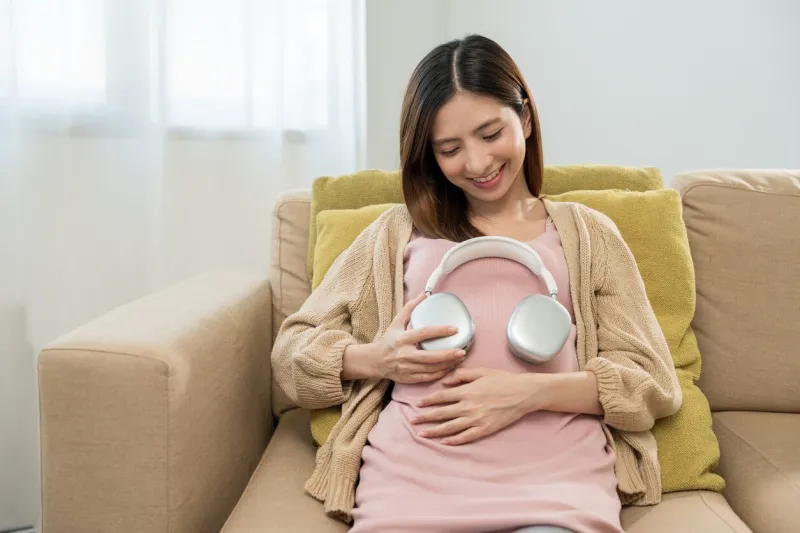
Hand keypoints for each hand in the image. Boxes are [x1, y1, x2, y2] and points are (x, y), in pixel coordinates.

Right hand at [371, 292, 465, 383]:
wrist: (375, 361)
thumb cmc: (388, 340)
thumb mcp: (396, 322)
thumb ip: (410, 308)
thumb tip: (425, 294)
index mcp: (402, 339)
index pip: (424, 333)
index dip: (440, 331)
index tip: (454, 329)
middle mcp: (405, 354)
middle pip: (430, 356)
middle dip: (448, 354)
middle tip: (462, 350)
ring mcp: (407, 368)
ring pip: (431, 369)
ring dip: (448, 364)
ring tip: (460, 358)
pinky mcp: (409, 378)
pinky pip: (428, 378)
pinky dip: (440, 374)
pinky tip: (449, 368)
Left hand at [411, 368, 545, 444]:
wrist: (523, 393)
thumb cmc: (503, 380)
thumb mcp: (481, 371)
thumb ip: (461, 375)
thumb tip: (445, 381)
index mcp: (466, 391)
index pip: (442, 397)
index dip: (428, 401)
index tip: (417, 405)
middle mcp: (468, 406)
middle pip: (442, 413)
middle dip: (425, 418)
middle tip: (412, 422)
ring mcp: (476, 419)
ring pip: (450, 427)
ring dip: (434, 431)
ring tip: (422, 434)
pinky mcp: (485, 429)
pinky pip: (466, 437)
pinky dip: (454, 441)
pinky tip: (444, 443)